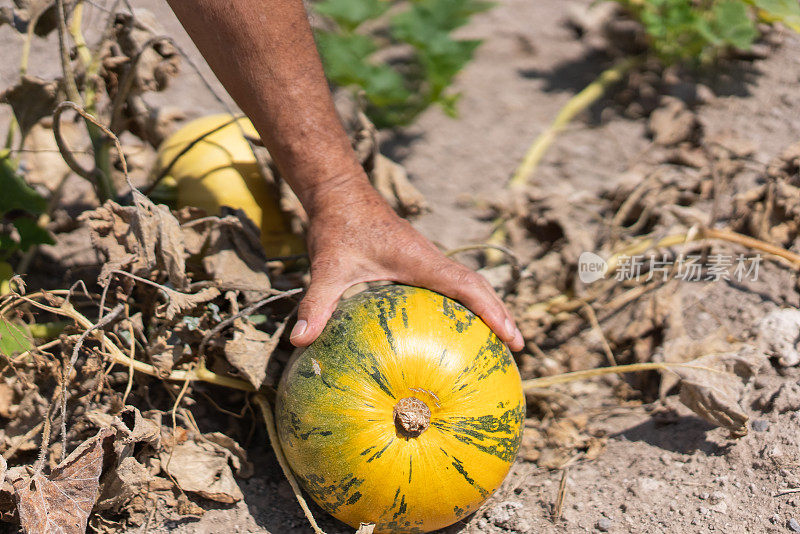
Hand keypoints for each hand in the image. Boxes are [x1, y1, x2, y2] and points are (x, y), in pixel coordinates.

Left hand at [289, 176, 523, 350]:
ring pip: (467, 283)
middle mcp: (430, 259)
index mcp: (420, 260)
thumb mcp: (327, 267)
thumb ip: (316, 303)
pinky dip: (462, 303)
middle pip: (478, 286)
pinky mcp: (416, 260)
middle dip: (500, 314)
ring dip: (485, 307)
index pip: (467, 287)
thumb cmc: (337, 226)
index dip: (493, 311)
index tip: (512, 337)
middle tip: (517, 346)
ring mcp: (426, 259)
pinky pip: (449, 283)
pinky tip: (450, 328)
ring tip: (497, 341)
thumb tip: (300, 340)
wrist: (339, 192)